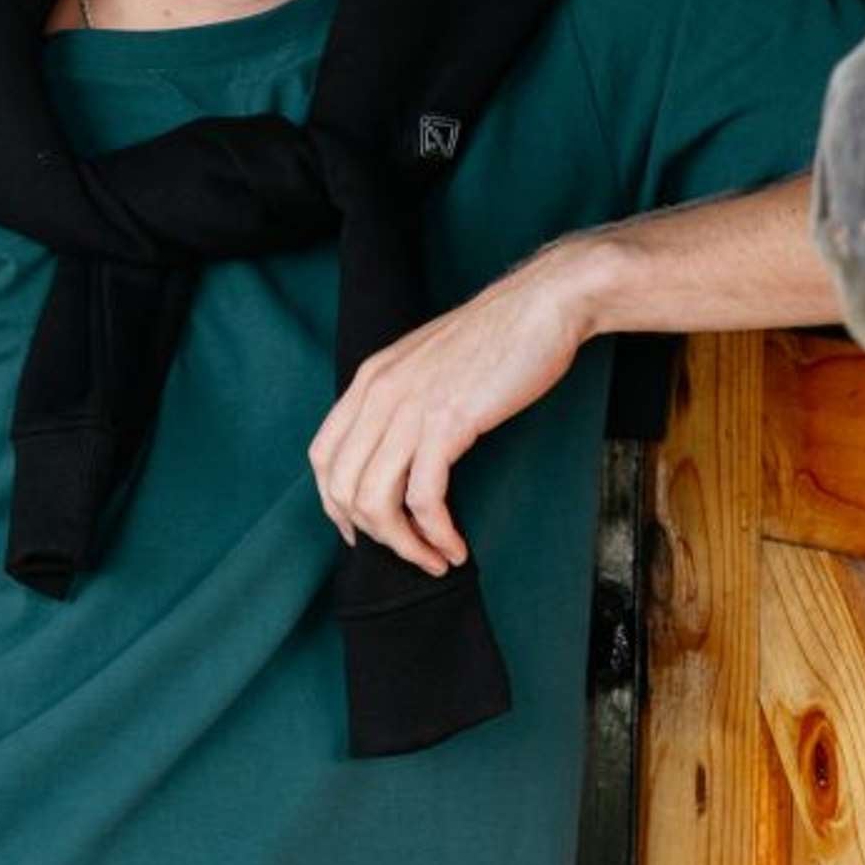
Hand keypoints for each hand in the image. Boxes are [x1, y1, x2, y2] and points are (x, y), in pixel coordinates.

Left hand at [307, 247, 596, 573]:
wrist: (542, 305)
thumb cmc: (498, 336)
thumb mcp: (428, 363)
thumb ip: (404, 399)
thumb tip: (400, 450)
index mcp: (369, 380)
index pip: (322, 457)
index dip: (334, 504)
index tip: (362, 531)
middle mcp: (378, 394)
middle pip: (342, 488)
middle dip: (371, 534)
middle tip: (406, 552)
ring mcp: (409, 408)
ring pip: (376, 501)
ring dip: (402, 545)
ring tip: (433, 558)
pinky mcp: (447, 423)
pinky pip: (424, 499)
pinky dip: (436, 534)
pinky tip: (455, 546)